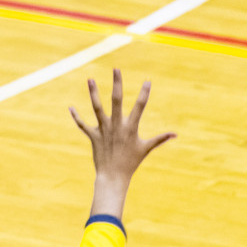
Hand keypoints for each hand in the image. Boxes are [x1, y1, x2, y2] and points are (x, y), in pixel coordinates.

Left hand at [69, 69, 175, 218]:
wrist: (113, 177)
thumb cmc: (131, 163)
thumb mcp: (146, 149)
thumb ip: (160, 139)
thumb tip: (175, 134)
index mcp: (130, 128)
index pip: (140, 107)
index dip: (144, 93)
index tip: (147, 81)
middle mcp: (117, 126)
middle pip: (117, 101)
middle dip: (117, 84)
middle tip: (116, 69)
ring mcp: (104, 130)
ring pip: (97, 108)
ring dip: (93, 93)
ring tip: (90, 79)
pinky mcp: (93, 136)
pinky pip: (83, 125)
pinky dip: (76, 117)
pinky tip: (70, 107)